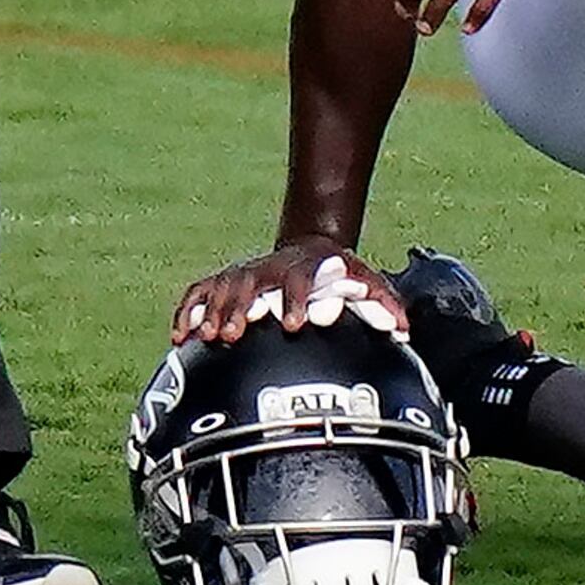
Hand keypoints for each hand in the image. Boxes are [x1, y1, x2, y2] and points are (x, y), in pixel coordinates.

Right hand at [173, 239, 404, 344]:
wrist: (309, 247)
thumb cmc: (335, 274)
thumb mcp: (363, 280)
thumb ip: (384, 303)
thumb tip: (405, 329)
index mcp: (302, 269)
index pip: (297, 281)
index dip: (294, 301)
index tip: (293, 325)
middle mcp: (269, 269)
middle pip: (250, 284)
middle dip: (240, 308)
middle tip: (233, 336)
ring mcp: (243, 273)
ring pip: (220, 287)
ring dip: (212, 311)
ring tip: (207, 338)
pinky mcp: (223, 280)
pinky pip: (197, 292)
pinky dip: (187, 311)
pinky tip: (179, 336)